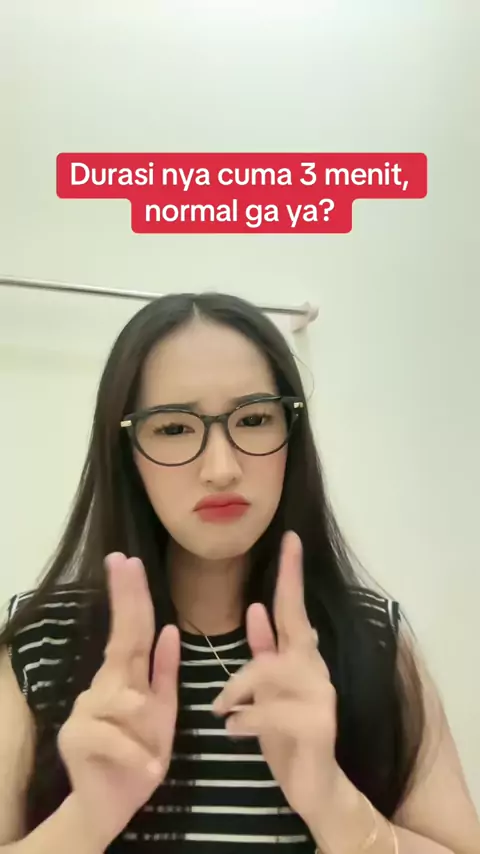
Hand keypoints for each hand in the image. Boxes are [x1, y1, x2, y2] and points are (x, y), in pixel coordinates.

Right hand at [57, 553, 179, 850]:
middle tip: (125, 561)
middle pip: (120, 638)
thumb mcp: (162, 711)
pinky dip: (137, 754)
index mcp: (127, 676)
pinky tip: (150, 769)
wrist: (112, 804)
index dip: (133, 595)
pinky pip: (115, 738)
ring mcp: (85, 710)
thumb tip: (170, 629)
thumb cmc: (141, 753)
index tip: (129, 559)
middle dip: (126, 598)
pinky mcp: (76, 739)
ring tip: (153, 755)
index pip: (133, 629)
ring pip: (124, 699)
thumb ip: (164, 672)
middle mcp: (103, 686)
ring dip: (145, 726)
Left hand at [212, 531, 341, 824]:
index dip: (291, 575)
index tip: (290, 538)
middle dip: (288, 590)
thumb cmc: (287, 738)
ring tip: (219, 708)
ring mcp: (321, 698)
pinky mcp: (317, 728)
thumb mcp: (268, 692)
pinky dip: (247, 718)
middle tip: (280, 556)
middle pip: (294, 625)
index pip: (293, 610)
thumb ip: (265, 652)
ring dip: (239, 686)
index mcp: (300, 661)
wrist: (315, 791)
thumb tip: (258, 608)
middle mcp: (315, 671)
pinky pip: (274, 712)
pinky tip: (232, 729)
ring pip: (274, 670)